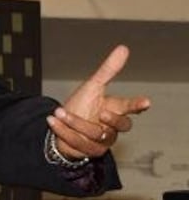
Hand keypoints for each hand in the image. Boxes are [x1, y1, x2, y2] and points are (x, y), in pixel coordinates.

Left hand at [48, 44, 150, 159]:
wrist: (61, 126)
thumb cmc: (81, 106)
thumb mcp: (92, 86)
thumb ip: (108, 70)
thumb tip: (124, 48)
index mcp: (116, 109)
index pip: (131, 107)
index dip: (138, 105)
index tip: (145, 102)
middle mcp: (113, 126)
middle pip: (123, 125)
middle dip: (112, 119)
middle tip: (101, 112)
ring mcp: (104, 141)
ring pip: (97, 134)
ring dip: (75, 122)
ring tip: (60, 112)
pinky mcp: (91, 151)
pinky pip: (80, 144)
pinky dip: (64, 131)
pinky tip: (53, 121)